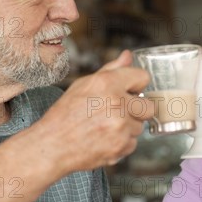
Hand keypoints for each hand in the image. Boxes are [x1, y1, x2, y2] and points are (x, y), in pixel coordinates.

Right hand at [39, 50, 153, 172]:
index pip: (143, 77)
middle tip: (117, 112)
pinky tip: (105, 138)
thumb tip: (128, 56)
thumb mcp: (84, 84)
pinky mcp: (121, 146)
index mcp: (107, 83)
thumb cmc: (66, 114)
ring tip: (105, 126)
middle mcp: (117, 103)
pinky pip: (133, 142)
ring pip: (140, 126)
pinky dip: (122, 142)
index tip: (129, 91)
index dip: (136, 85)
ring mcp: (121, 126)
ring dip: (128, 127)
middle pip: (149, 106)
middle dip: (136, 109)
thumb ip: (111, 69)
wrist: (53, 145)